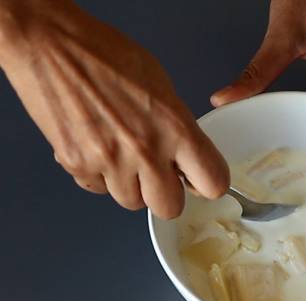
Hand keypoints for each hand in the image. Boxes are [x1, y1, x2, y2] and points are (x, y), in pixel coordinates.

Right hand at [0, 0, 228, 218]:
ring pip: (132, 203)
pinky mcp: (78, 166)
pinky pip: (98, 189)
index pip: (212, 183)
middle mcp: (145, 151)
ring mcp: (109, 163)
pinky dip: (100, 176)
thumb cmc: (106, 56)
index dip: (207, 184)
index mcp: (175, 128)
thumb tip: (186, 157)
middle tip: (158, 174)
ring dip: (131, 186)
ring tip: (122, 154)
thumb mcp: (161, 87)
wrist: (50, 45)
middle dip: (166, 194)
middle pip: (170, 208)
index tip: (198, 179)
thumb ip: (179, 127)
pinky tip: (97, 148)